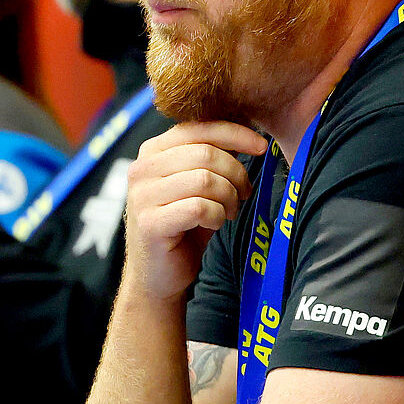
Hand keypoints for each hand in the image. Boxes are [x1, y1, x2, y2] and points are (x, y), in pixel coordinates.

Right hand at [122, 122, 269, 302]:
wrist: (158, 275)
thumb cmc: (184, 225)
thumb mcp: (197, 183)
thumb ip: (212, 156)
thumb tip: (250, 131)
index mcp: (152, 151)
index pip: (199, 127)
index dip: (235, 134)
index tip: (262, 146)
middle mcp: (141, 168)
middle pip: (206, 153)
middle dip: (235, 174)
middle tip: (244, 194)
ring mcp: (142, 196)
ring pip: (205, 180)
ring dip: (228, 197)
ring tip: (229, 211)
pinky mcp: (149, 223)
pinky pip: (199, 208)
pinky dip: (217, 216)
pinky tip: (215, 223)